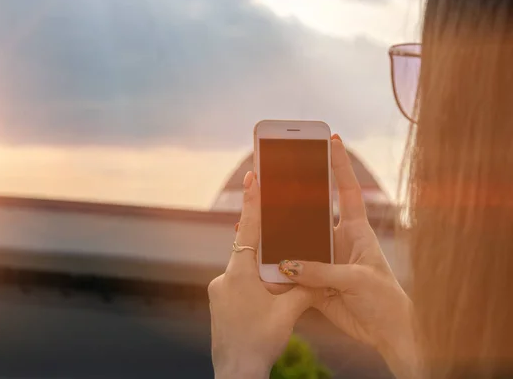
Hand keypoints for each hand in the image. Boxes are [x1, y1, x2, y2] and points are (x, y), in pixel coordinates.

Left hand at [208, 171, 315, 378]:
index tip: (252, 176)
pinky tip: (267, 297)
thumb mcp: (288, 313)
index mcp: (238, 274)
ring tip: (279, 282)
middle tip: (279, 226)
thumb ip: (303, 287)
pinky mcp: (219, 304)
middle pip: (248, 250)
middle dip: (265, 242)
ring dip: (262, 270)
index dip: (253, 202)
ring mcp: (218, 292)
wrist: (237, 373)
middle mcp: (223, 278)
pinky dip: (254, 284)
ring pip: (244, 269)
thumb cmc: (260, 342)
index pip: (249, 230)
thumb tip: (316, 271)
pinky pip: (238, 283)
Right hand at [276, 135, 418, 377]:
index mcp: (357, 231)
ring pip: (298, 241)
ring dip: (280, 234)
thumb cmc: (385, 300)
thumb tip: (287, 264)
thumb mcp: (357, 279)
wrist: (387, 334)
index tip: (332, 140)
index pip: (348, 191)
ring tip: (257, 218)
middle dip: (294, 196)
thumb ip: (322, 270)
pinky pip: (292, 270)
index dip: (340, 165)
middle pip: (313, 212)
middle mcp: (338, 241)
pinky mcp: (315, 282)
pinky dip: (277, 267)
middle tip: (274, 176)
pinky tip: (261, 259)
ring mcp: (325, 261)